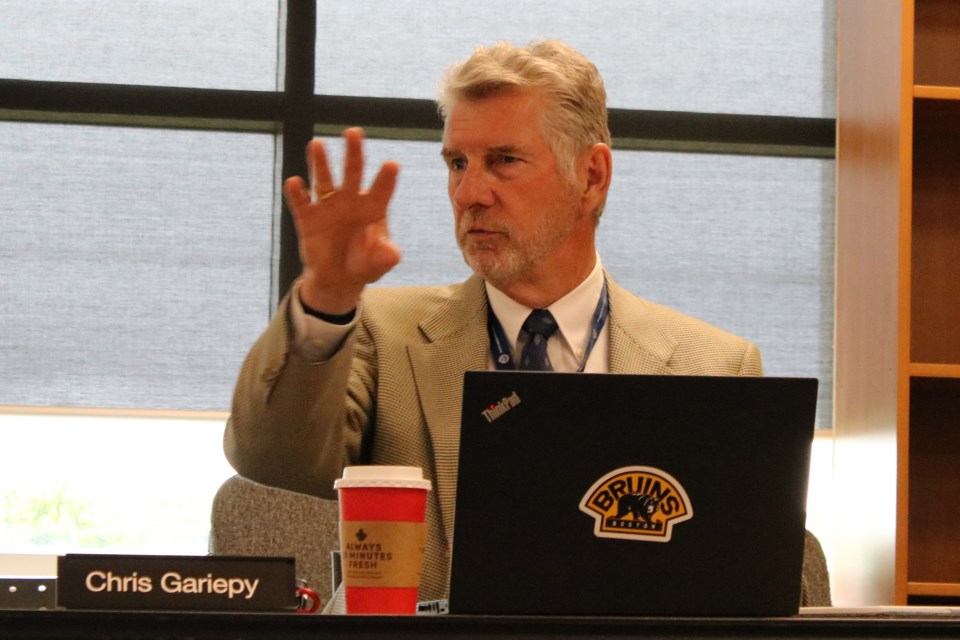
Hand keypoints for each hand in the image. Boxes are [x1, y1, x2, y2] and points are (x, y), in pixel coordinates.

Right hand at [283, 127, 400, 313]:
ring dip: (320, 162)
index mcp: (374, 207)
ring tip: (317, 144)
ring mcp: (328, 206)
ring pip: (324, 179)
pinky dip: (297, 193)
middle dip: (353, 152)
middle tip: (354, 132)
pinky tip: (294, 182)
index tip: (392, 165)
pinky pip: (301, 202)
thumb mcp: (376, 264)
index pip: (382, 189)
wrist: (338, 278)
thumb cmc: (363, 264)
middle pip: (353, 172)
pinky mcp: (308, 217)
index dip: (386, 178)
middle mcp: (351, 200)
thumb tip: (393, 253)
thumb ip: (384, 257)